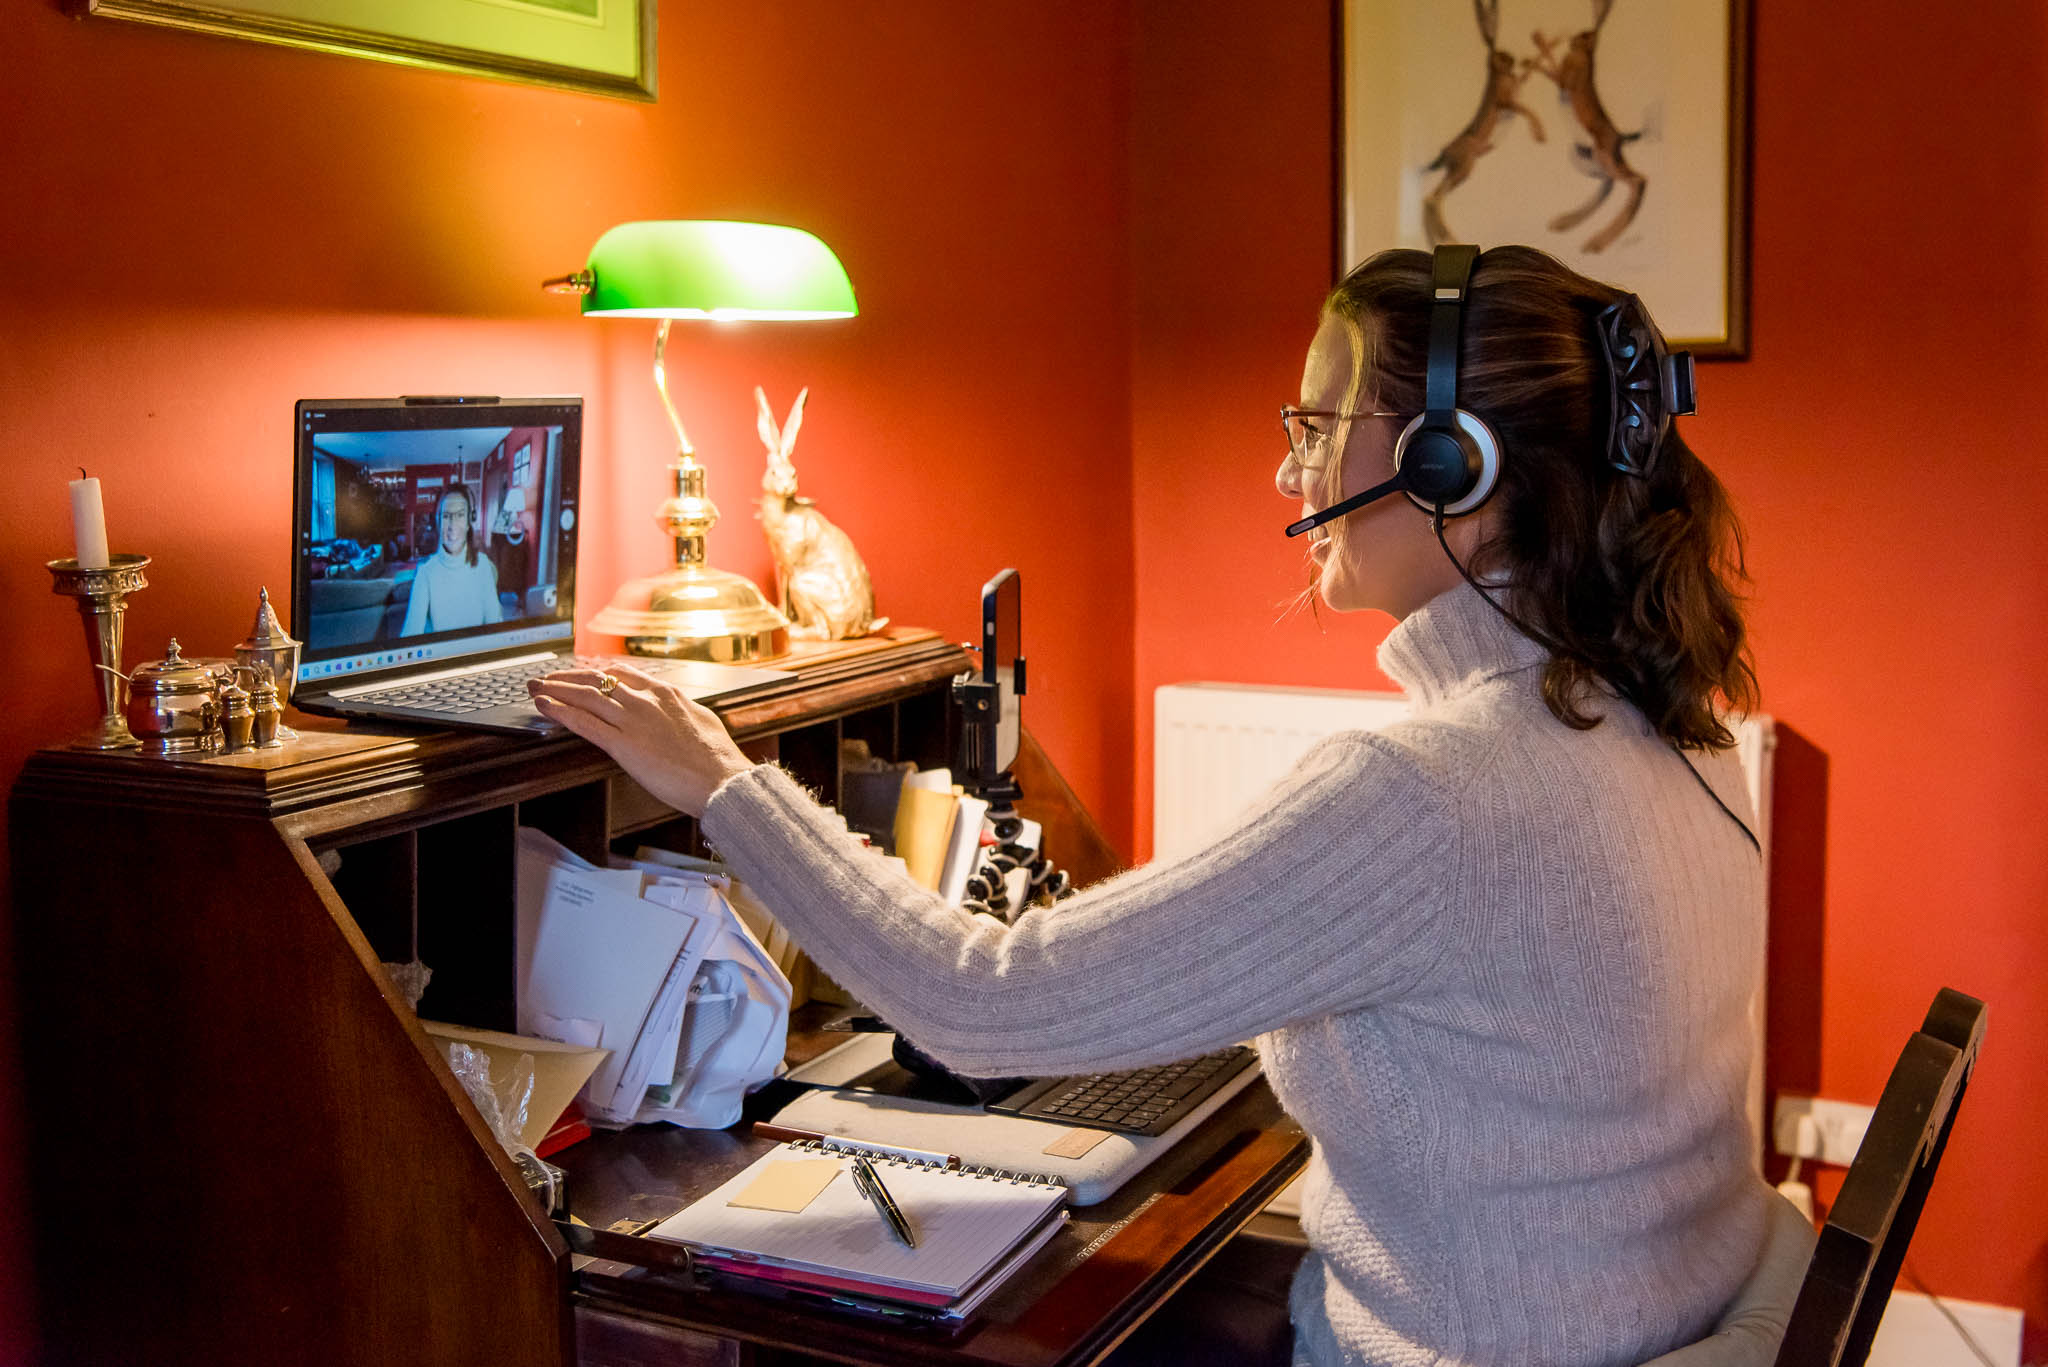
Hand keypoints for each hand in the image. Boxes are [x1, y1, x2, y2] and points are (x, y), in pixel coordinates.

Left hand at [527, 663, 754, 816]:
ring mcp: (633, 720)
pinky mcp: (623, 744)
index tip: (580, 674)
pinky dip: (560, 711)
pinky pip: (584, 722)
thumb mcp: (702, 720)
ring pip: (585, 696)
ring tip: (535, 687)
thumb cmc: (717, 758)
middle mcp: (646, 700)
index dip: (595, 673)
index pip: (621, 673)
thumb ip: (682, 710)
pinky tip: (544, 706)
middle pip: (597, 680)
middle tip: (546, 677)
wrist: (721, 779)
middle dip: (567, 677)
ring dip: (556, 689)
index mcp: (666, 693)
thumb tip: (679, 707)